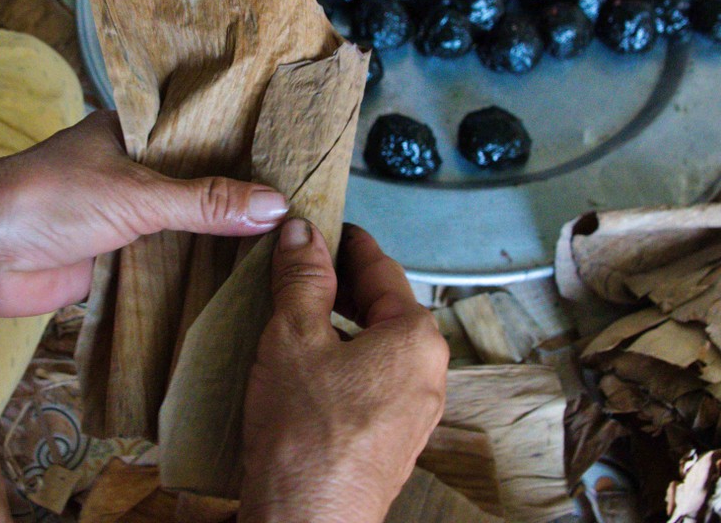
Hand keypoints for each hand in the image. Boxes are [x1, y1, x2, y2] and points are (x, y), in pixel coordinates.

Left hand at [0, 111, 285, 398]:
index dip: (244, 133)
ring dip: (223, 225)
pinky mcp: (118, 252)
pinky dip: (202, 259)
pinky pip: (170, 252)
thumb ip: (205, 202)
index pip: (199, 123)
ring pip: (185, 213)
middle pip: (197, 171)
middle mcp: (130, 163)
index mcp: (130, 128)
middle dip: (241, 184)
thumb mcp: (136, 194)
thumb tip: (278, 207)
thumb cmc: (48, 201)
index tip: (296, 143)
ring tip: (290, 233)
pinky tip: (247, 268)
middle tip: (307, 193)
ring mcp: (124, 209)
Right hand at [239, 221, 448, 522]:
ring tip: (292, 317)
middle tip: (297, 269)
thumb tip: (303, 234)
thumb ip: (302, 278)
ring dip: (337, 327)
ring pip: (375, 348)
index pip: (381, 268)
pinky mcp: (391, 441)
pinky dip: (340, 364)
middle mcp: (428, 374)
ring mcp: (413, 413)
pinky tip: (303, 368)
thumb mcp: (293, 336)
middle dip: (339, 287)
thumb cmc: (306, 437)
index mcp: (417, 339)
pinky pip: (369, 383)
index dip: (345, 243)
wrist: (306, 521)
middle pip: (382, 308)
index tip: (321, 228)